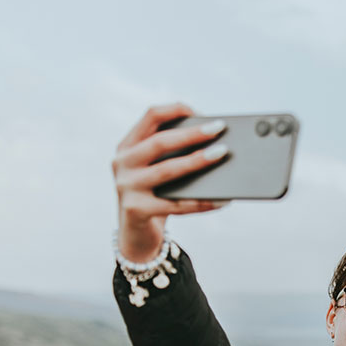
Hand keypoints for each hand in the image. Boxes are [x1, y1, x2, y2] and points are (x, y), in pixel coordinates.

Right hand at [112, 103, 228, 262]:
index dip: (177, 109)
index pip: (151, 116)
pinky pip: (176, 205)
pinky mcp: (136, 210)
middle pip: (160, 141)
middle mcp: (122, 163)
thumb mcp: (155, 169)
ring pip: (167, 170)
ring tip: (221, 155)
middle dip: (192, 133)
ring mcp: (126, 187)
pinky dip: (202, 202)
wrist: (135, 236)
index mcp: (127, 146)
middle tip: (219, 128)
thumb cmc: (154, 196)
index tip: (202, 112)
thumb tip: (213, 142)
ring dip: (197, 161)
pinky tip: (222, 199)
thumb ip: (171, 154)